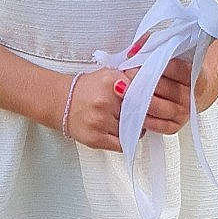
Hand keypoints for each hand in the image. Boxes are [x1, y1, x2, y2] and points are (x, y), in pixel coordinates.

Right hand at [63, 55, 194, 150]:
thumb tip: (156, 81)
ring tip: (124, 121)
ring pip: (132, 130)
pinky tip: (119, 132)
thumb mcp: (109, 74)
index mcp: (111, 81)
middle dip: (142, 114)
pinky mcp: (95, 138)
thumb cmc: (88, 89)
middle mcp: (105, 101)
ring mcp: (100, 121)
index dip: (149, 99)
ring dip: (133, 128)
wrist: (61, 101)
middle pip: (139, 113)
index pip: (143, 93)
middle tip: (138, 112)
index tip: (150, 101)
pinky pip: (122, 144)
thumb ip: (131, 77)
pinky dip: (125, 140)